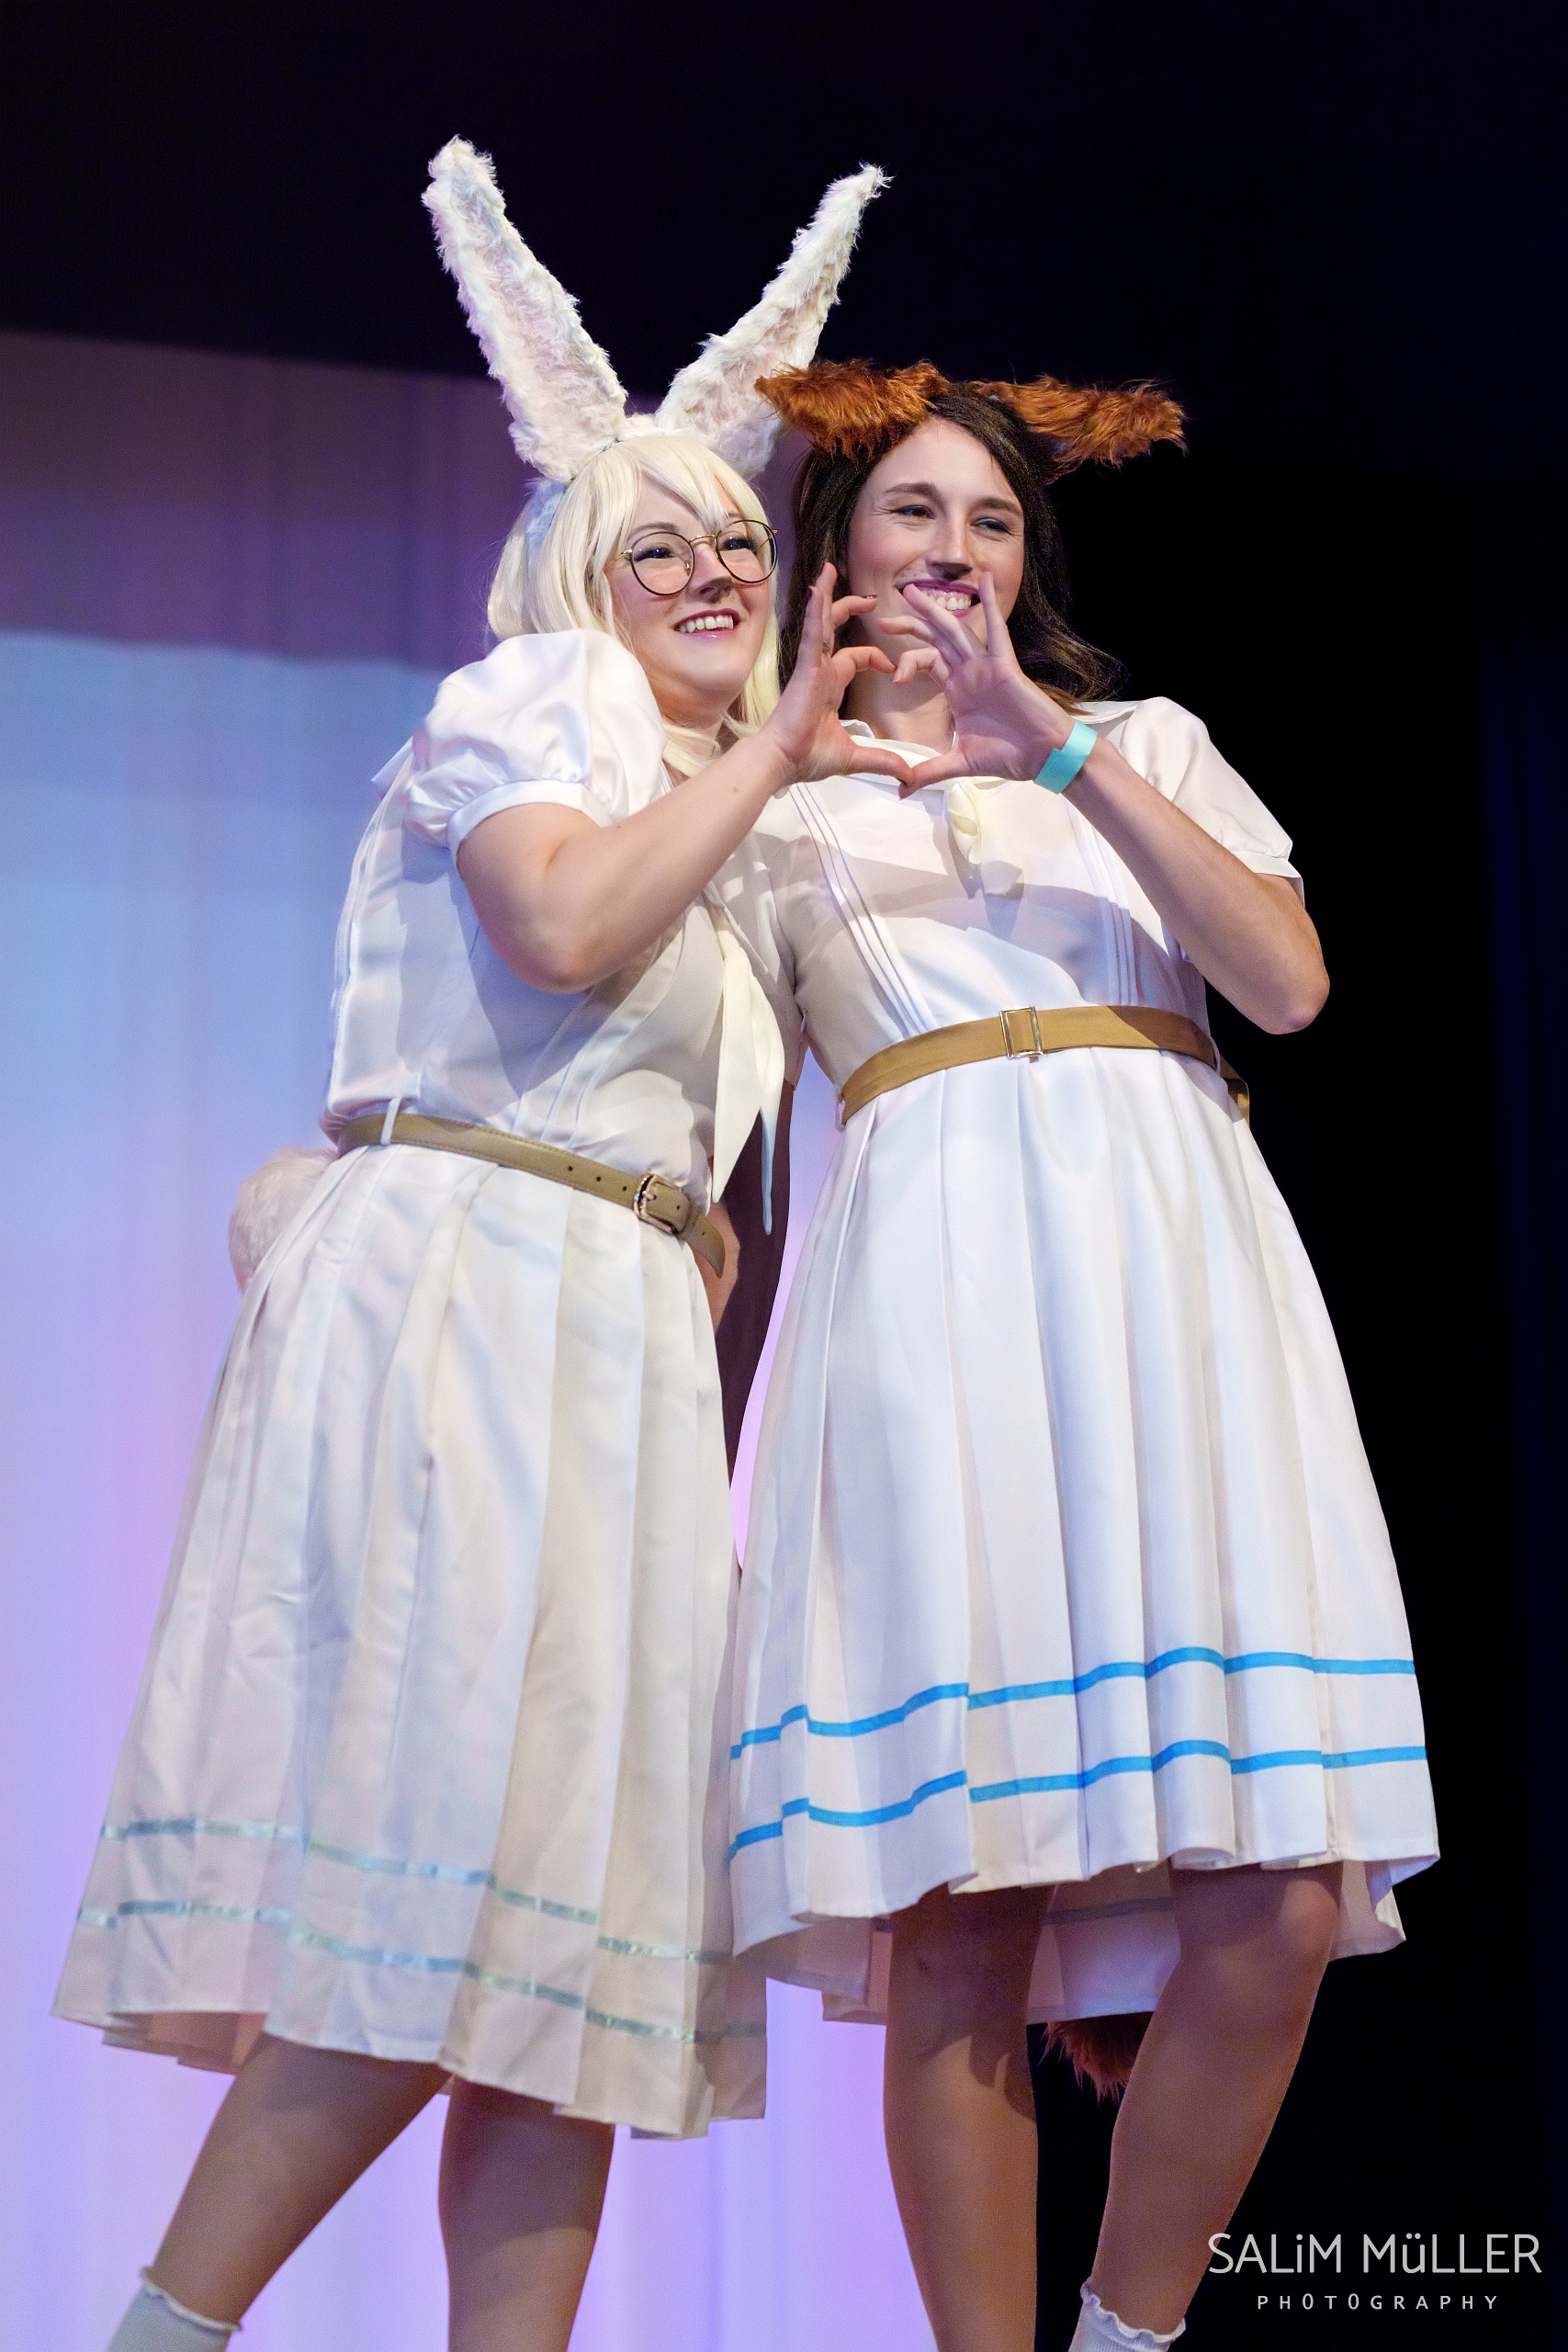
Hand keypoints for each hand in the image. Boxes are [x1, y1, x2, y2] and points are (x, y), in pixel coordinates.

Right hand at [761, 567, 916, 787]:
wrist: (783, 762)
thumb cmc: (807, 758)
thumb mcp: (855, 757)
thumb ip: (883, 761)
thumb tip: (909, 777)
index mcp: (829, 685)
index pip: (856, 658)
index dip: (876, 657)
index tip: (894, 666)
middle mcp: (820, 671)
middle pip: (835, 630)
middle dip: (851, 609)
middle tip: (870, 597)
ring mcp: (811, 666)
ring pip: (821, 623)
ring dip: (827, 596)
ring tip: (830, 569)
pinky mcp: (805, 667)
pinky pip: (812, 633)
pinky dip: (815, 610)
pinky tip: (818, 588)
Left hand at [879, 574, 1073, 793]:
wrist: (1042, 757)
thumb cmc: (1008, 755)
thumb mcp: (959, 763)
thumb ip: (929, 772)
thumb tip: (902, 790)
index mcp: (958, 690)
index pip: (926, 662)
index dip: (906, 660)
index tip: (891, 674)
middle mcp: (969, 673)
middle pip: (934, 641)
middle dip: (910, 626)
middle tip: (883, 617)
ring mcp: (986, 666)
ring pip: (955, 631)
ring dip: (934, 612)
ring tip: (913, 592)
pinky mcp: (1005, 666)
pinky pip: (997, 632)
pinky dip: (991, 607)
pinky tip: (985, 582)